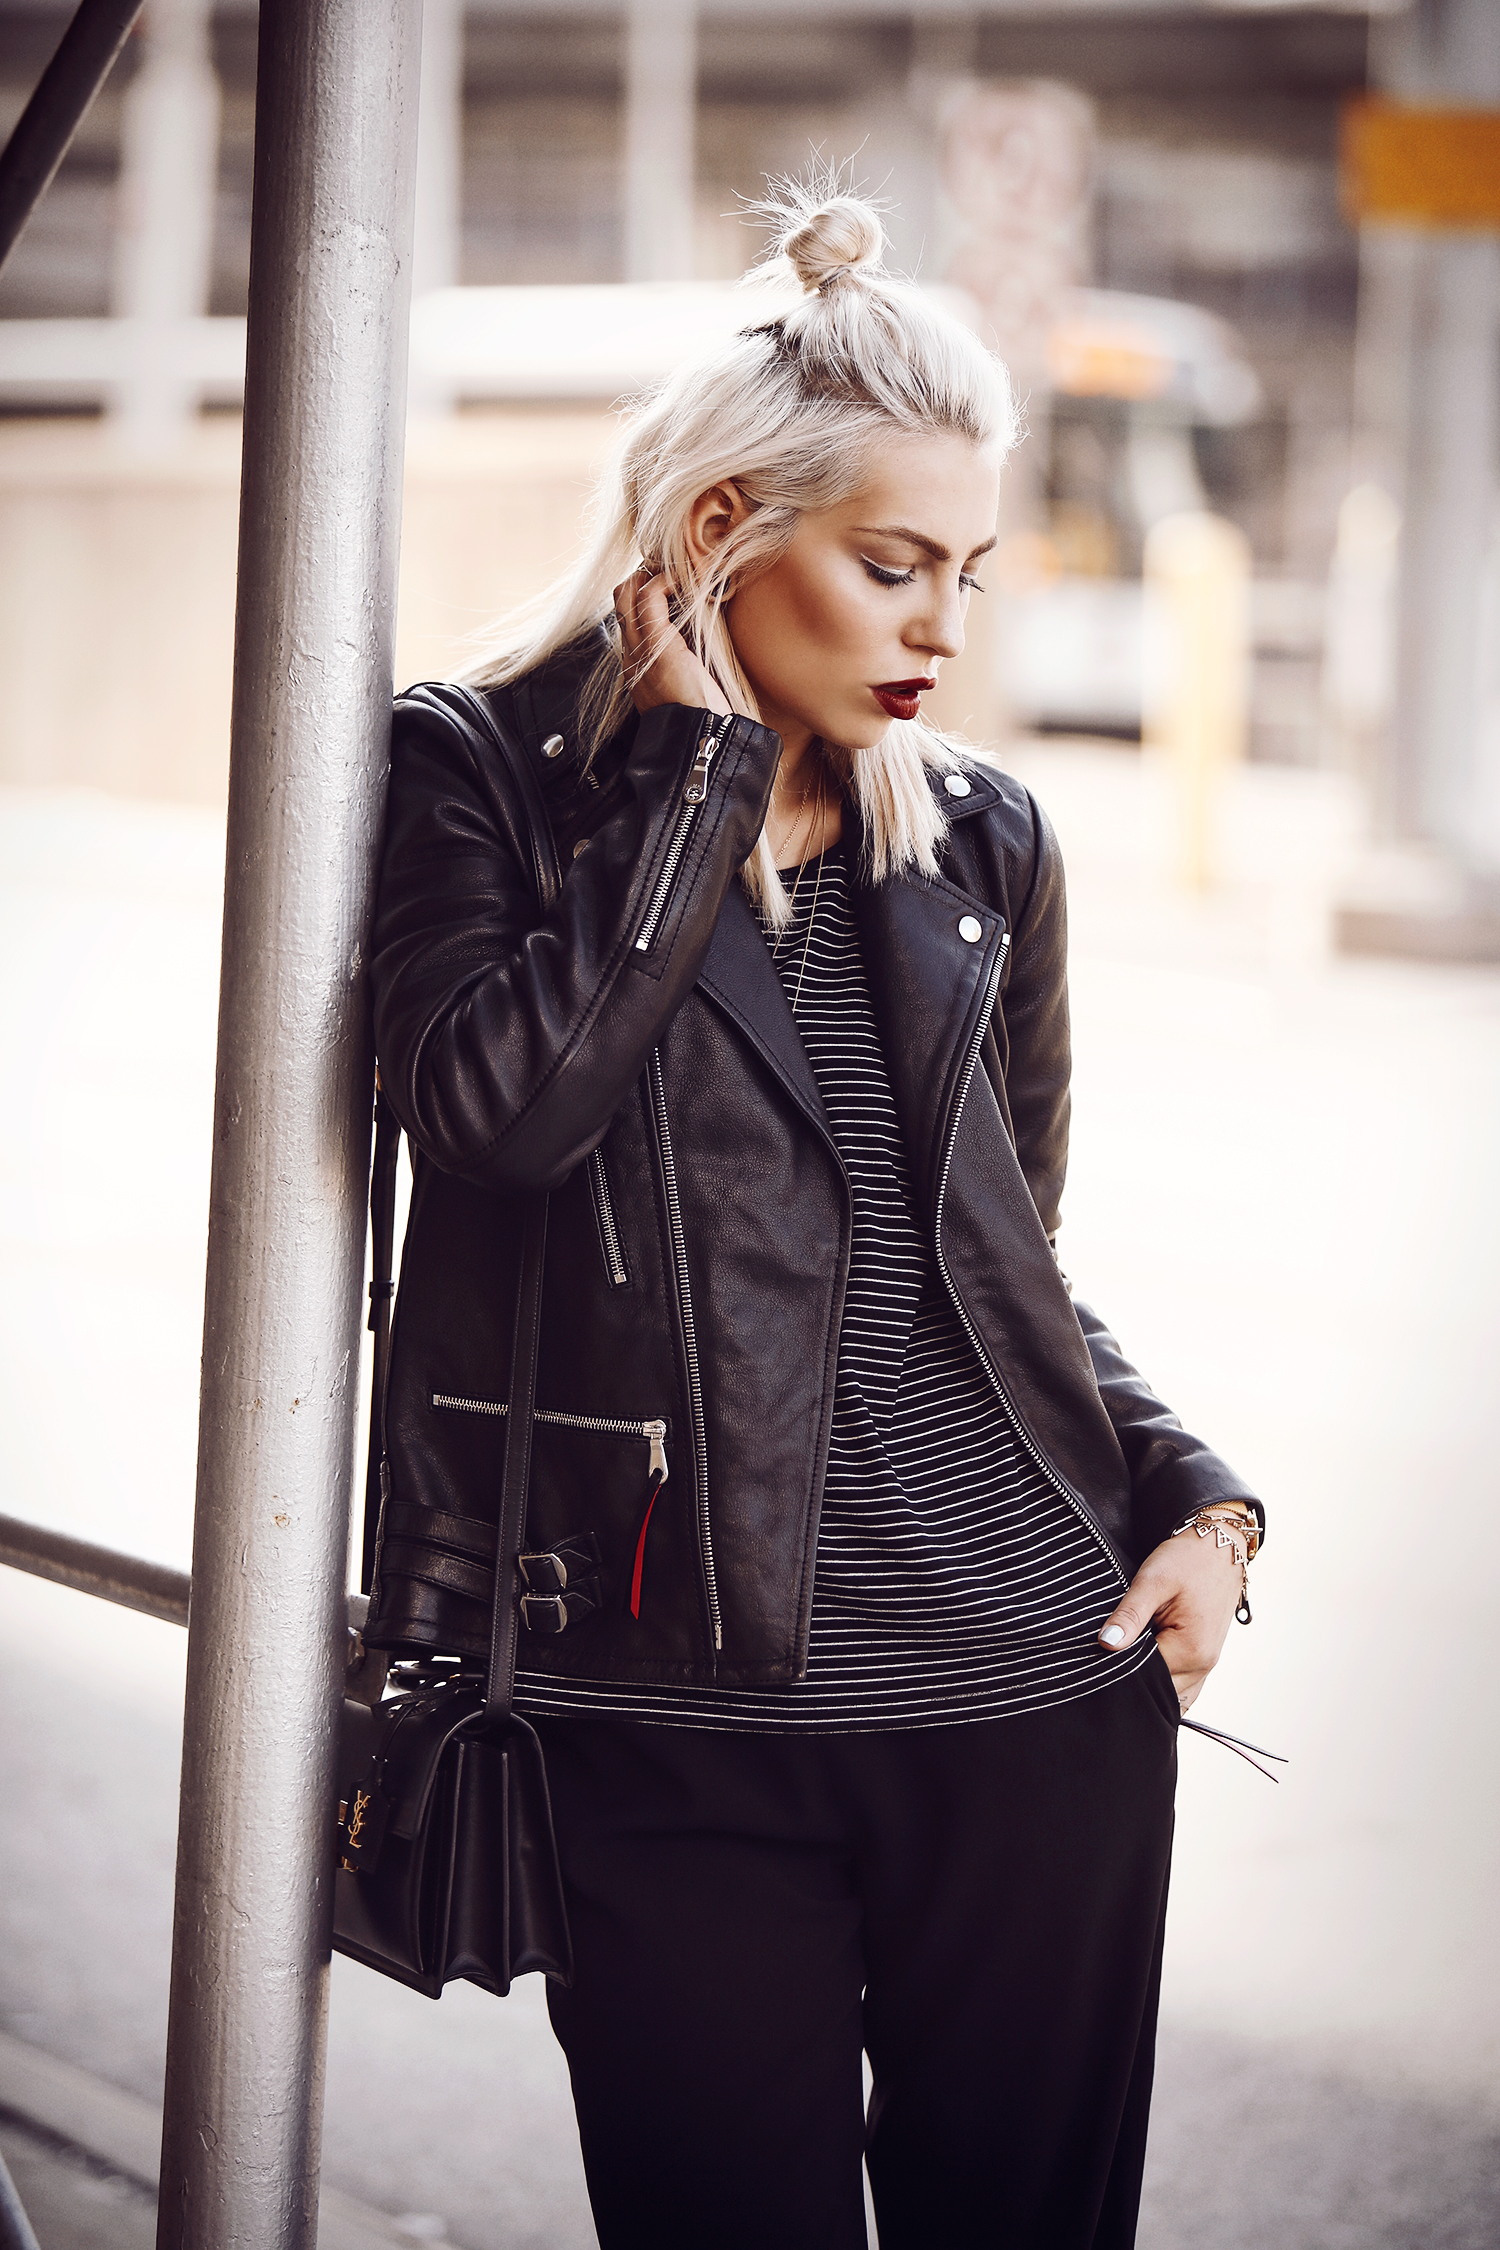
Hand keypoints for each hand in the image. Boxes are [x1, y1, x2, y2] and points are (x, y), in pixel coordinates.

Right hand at [613, 567, 730, 719]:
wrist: (702, 742)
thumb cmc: (708, 719)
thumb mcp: (696, 686)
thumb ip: (692, 662)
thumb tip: (708, 639)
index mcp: (640, 667)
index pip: (629, 618)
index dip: (646, 594)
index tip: (674, 585)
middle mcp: (633, 656)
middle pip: (620, 599)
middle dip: (643, 576)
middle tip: (674, 572)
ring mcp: (640, 649)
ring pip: (626, 592)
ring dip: (652, 574)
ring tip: (680, 573)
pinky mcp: (656, 645)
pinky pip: (648, 597)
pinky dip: (664, 580)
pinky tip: (683, 580)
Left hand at [1097, 1523, 1244, 1711]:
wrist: (1219, 1546)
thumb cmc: (1189, 1560)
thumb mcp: (1153, 1581)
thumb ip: (1129, 1615)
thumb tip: (1106, 1644)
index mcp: (1191, 1650)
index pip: (1144, 1676)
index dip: (1119, 1665)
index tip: (1104, 1648)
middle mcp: (1203, 1665)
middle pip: (1158, 1689)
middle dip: (1134, 1676)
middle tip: (1112, 1650)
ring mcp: (1206, 1665)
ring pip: (1170, 1691)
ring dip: (1149, 1679)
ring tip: (1130, 1652)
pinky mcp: (1203, 1658)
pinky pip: (1181, 1683)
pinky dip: (1163, 1678)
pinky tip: (1146, 1660)